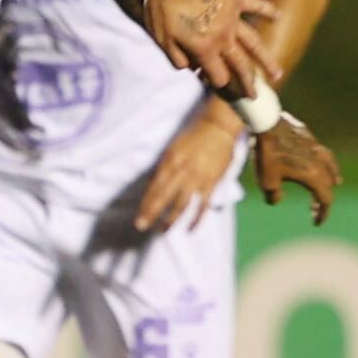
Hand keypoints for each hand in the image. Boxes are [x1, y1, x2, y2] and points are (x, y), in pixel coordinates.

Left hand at [134, 106, 241, 232]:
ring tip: (163, 230)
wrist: (219, 127)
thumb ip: (163, 166)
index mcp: (170, 161)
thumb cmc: (193, 136)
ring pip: (181, 204)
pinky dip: (196, 219)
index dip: (145, 203)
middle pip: (163, 197)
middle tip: (141, 226)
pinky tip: (190, 229)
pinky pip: (202, 205)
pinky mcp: (212, 183)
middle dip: (151, 213)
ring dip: (171, 219)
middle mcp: (181, 172)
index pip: (154, 187)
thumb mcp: (172, 148)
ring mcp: (197, 179)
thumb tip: (152, 183)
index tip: (138, 216)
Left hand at [143, 0, 274, 95]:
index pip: (218, 75)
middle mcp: (224, 36)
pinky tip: (279, 16)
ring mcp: (232, 18)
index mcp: (205, 48)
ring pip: (254, 43)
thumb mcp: (162, 38)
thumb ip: (177, 58)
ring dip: (266, 60)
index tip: (211, 83)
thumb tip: (188, 68)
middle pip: (240, 65)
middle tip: (255, 96)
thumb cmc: (164, 6)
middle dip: (248, 83)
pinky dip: (268, 10)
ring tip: (277, 74)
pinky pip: (256, 5)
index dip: (215, 83)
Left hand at [252, 115, 340, 224]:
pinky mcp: (310, 137)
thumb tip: (277, 199)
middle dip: (323, 198)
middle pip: (329, 184)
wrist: (267, 123)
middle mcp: (321, 163)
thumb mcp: (266, 181)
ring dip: (332, 177)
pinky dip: (323, 163)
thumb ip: (273, 196)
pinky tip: (316, 161)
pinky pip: (322, 153)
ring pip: (331, 166)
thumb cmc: (267, 154)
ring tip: (334, 182)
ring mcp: (317, 148)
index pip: (325, 199)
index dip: (323, 213)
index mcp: (314, 176)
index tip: (316, 222)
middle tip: (315, 207)